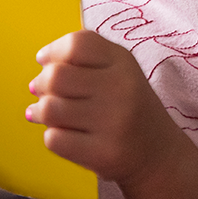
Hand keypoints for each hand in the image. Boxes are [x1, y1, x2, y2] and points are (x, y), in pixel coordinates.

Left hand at [27, 30, 182, 185]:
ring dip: (40, 111)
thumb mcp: (119, 70)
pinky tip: (62, 135)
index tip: (44, 62)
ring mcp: (114, 122)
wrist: (157, 151)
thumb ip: (85, 58)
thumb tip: (42, 64)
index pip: (77, 44)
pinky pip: (54, 140)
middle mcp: (121, 88)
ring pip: (50, 108)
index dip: (53, 51)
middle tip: (40, 91)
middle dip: (40, 83)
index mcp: (123, 62)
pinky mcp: (103, 154)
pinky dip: (51, 136)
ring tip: (45, 114)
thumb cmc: (128, 106)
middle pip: (56, 76)